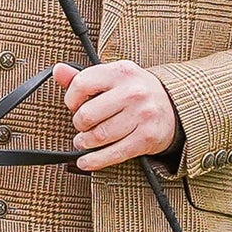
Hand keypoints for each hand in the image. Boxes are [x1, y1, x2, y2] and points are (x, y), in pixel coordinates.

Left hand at [53, 60, 179, 169]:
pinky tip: (85, 160)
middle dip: (79, 124)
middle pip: (87, 115)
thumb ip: (83, 76)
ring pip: (98, 136)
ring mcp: (142, 115)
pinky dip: (94, 160)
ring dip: (84, 143)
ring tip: (84, 141)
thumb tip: (58, 71)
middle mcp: (133, 92)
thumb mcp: (112, 78)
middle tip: (82, 126)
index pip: (81, 84)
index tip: (74, 105)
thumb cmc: (135, 92)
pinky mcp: (146, 138)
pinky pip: (113, 153)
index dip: (71, 99)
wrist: (173, 105)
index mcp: (121, 72)